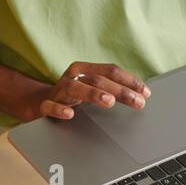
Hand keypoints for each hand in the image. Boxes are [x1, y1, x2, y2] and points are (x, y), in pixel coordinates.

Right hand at [18, 61, 150, 120]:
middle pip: (97, 80)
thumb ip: (113, 88)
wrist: (40, 103)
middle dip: (120, 91)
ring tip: (109, 101)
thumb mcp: (92, 88)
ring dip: (93, 94)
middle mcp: (72, 77)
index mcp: (84, 69)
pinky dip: (59, 109)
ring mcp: (58, 91)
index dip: (129, 80)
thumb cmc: (74, 96)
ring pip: (75, 88)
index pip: (110, 71)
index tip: (145, 92)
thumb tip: (142, 94)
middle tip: (137, 101)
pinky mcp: (45, 106)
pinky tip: (70, 114)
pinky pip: (50, 106)